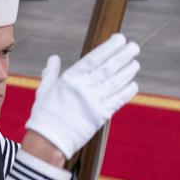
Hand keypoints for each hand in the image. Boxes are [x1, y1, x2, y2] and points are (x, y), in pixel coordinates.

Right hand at [24, 33, 139, 157]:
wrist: (48, 140)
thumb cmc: (44, 114)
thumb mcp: (44, 89)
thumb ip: (51, 73)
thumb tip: (54, 58)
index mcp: (70, 79)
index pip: (94, 58)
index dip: (109, 47)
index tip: (120, 39)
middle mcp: (84, 88)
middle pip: (109, 68)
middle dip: (123, 56)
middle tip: (134, 46)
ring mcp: (94, 102)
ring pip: (116, 83)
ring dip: (128, 71)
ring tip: (135, 63)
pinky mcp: (101, 116)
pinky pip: (118, 100)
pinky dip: (127, 91)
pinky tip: (133, 83)